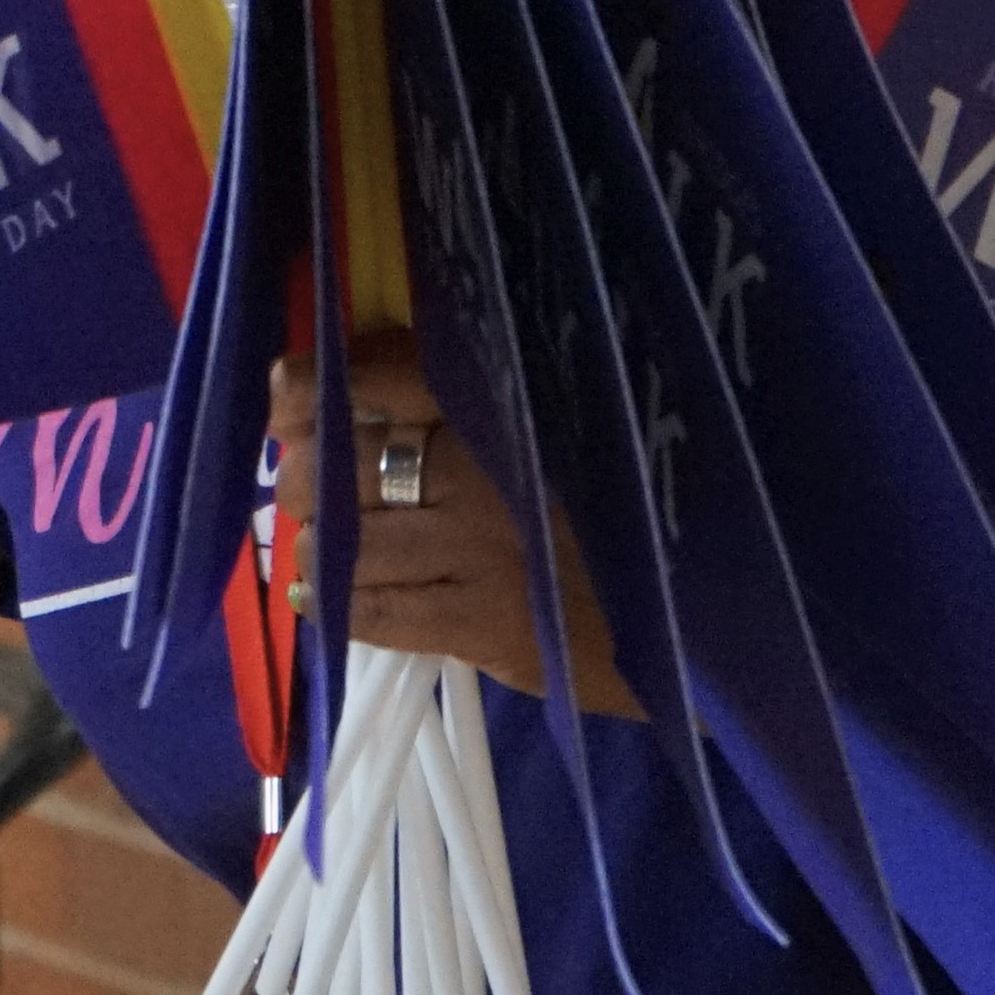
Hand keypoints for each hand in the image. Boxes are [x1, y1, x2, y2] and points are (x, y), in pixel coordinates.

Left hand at [269, 331, 636, 715]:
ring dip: (320, 548)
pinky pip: (368, 610)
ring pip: (338, 540)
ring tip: (339, 552)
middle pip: (332, 463)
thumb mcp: (539, 427)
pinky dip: (333, 602)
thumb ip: (438, 389)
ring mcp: (485, 545)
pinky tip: (328, 597)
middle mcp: (489, 462)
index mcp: (505, 398)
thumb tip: (306, 380)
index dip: (306, 394)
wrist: (703, 611)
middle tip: (321, 499)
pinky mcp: (485, 621)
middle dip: (306, 484)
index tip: (291, 409)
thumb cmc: (614, 509)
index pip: (370, 374)